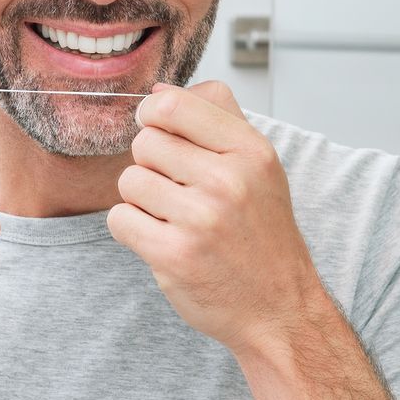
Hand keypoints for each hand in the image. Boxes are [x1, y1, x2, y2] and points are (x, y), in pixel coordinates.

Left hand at [108, 81, 323, 354]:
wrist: (280, 308)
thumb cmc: (263, 235)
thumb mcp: (259, 167)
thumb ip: (216, 119)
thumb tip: (159, 91)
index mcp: (251, 152)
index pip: (174, 105)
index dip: (152, 114)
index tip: (156, 131)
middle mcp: (228, 181)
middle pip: (145, 143)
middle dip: (151, 165)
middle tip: (176, 191)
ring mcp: (201, 220)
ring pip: (129, 181)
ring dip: (140, 200)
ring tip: (171, 217)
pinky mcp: (174, 255)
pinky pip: (119, 220)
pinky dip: (132, 230)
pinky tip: (161, 239)